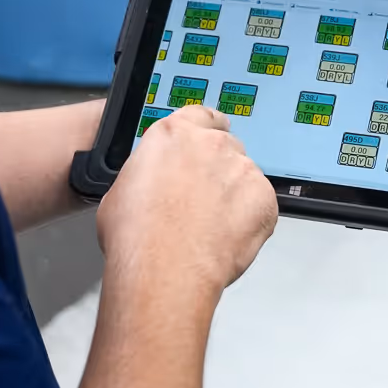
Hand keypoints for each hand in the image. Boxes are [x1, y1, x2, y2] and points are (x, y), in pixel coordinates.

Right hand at [97, 106, 276, 303]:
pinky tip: (227, 237)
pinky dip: (251, 218)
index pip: (202, 116)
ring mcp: (241, 169)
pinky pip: (262, 203)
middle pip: (226, 146)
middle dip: (218, 170)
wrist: (163, 271)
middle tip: (202, 200)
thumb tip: (154, 182)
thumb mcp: (122, 189)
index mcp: (174, 134)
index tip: (206, 143)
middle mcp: (211, 144)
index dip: (206, 131)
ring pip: (244, 176)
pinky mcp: (264, 197)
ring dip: (234, 195)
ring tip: (212, 228)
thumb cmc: (136, 237)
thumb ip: (150, 172)